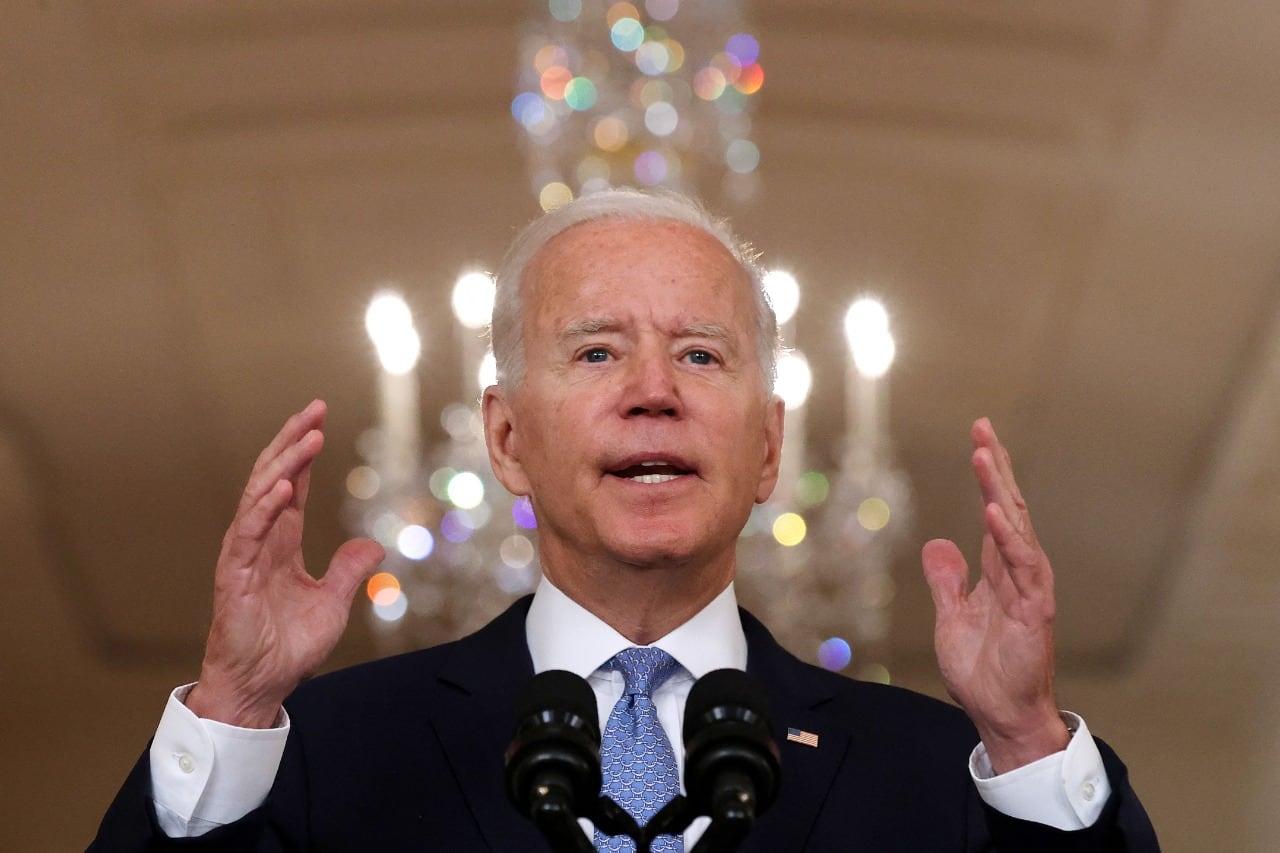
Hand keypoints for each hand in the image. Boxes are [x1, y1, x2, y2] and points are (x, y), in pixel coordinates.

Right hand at [186, 400, 384, 727]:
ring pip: (260, 497)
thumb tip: (375, 546)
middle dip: (292, 442)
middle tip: (314, 409)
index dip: (304, 452)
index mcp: (280, 544)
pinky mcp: (232, 578)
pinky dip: (264, 508)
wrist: (260, 689)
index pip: (292, 486)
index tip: (319, 420)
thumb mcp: (332, 604)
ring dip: (284, 464)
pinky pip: (247, 534)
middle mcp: (260, 542)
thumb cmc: (287, 649)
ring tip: (307, 437)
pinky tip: (284, 486)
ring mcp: (243, 557)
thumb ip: (348, 571)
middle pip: (273, 478)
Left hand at [921, 418, 1067, 772]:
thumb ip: (948, 581)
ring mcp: (1028, 589)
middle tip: (982, 427)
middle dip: (996, 467)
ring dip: (1000, 490)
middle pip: (1009, 507)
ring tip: (984, 455)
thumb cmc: (983, 671)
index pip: (995, 511)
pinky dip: (1009, 538)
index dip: (987, 476)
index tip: (979, 437)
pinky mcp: (1033, 611)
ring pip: (1016, 528)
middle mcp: (1017, 572)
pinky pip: (1022, 567)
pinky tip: (996, 512)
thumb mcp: (952, 617)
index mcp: (999, 571)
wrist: (1000, 715)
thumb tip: (937, 543)